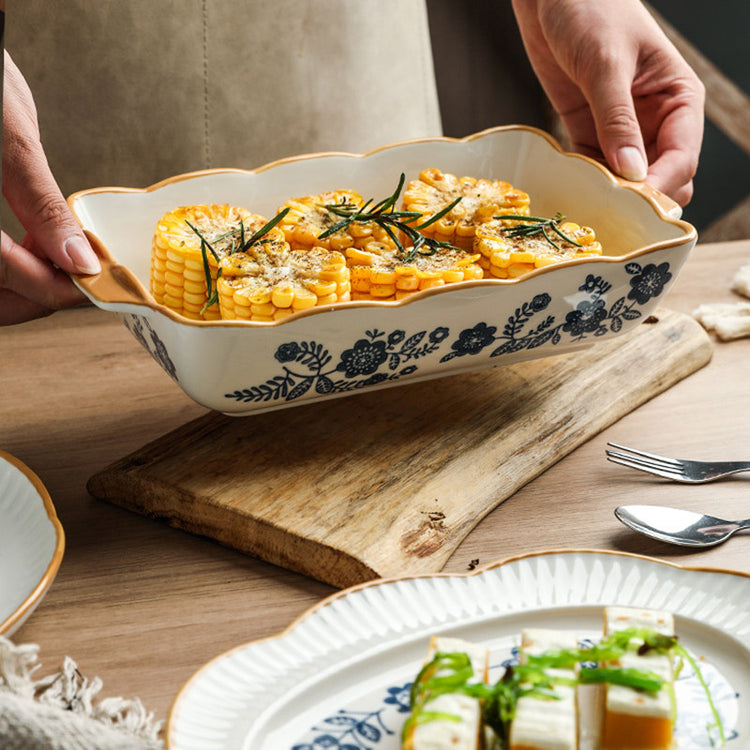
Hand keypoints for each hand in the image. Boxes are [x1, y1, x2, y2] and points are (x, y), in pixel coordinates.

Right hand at [1, 50, 100, 325]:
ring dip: (26, 286)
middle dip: (37, 296)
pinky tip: (35, 248)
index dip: (51, 288)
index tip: (95, 283)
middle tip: (82, 280)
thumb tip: (81, 260)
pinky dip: (11, 269)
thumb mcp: (9, 137)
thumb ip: (42, 205)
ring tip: (63, 261)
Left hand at [511, 0, 704, 205]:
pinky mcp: (589, 132)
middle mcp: (656, 119)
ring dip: (612, 196)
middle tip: (614, 210)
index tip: (636, 203)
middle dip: (643, 197)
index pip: (683, 157)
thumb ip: (617, 119)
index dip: (662, 185)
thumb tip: (632, 172)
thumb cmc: (590, 10)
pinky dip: (587, 184)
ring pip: (628, 181)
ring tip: (590, 206)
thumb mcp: (605, 63)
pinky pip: (594, 170)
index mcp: (678, 98)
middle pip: (662, 177)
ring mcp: (622, 129)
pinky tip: (574, 191)